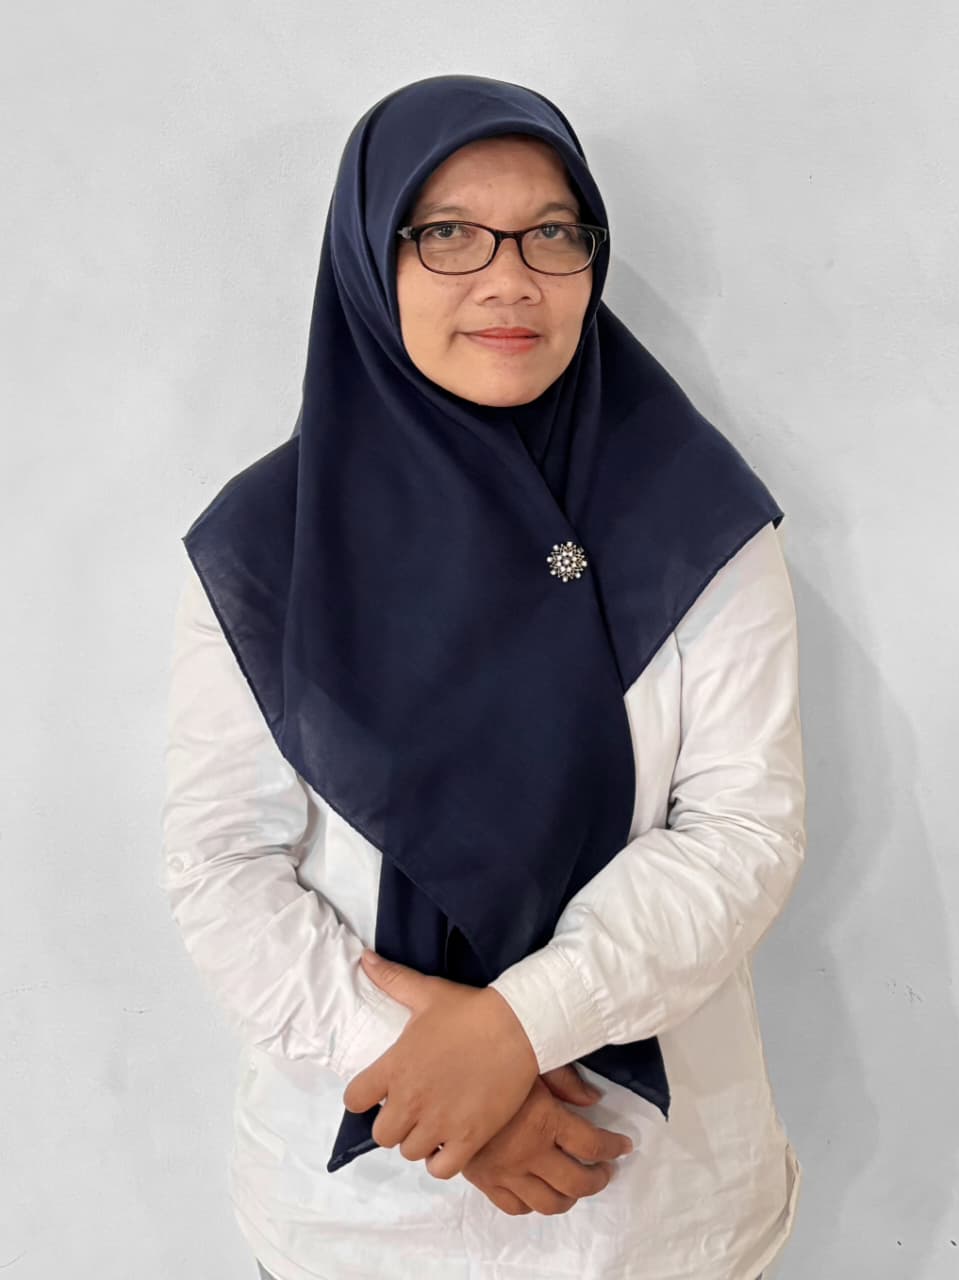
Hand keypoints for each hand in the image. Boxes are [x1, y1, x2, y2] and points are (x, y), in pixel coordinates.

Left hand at [342, 951, 539, 1179]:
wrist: (518, 1026)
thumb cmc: (470, 1010)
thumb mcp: (427, 992)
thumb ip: (392, 979)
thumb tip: (364, 958)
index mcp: (394, 1068)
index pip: (354, 1099)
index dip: (364, 1096)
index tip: (380, 1090)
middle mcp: (410, 1101)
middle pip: (382, 1135)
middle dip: (394, 1124)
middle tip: (412, 1108)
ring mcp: (439, 1123)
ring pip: (410, 1152)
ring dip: (419, 1140)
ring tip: (435, 1123)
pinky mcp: (468, 1138)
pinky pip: (441, 1170)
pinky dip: (443, 1161)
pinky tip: (452, 1142)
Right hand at [461, 1068, 633, 1215]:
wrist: (439, 1078)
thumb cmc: (489, 1060)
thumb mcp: (532, 1060)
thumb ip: (566, 1080)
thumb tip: (594, 1098)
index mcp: (546, 1120)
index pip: (594, 1145)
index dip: (615, 1147)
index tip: (624, 1146)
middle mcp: (530, 1152)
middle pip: (578, 1182)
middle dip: (598, 1179)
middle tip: (605, 1171)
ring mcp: (507, 1171)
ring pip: (549, 1202)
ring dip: (570, 1198)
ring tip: (577, 1186)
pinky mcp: (484, 1180)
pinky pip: (515, 1206)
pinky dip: (532, 1204)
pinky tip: (537, 1190)